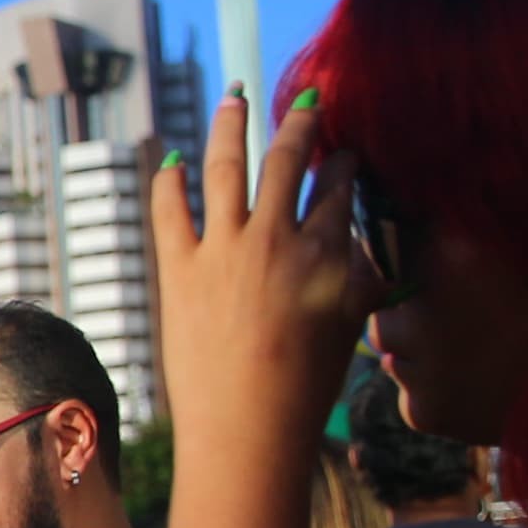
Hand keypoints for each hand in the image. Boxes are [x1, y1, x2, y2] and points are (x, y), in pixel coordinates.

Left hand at [148, 89, 371, 485]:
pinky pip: (170, 209)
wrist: (247, 429)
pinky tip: (173, 160)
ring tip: (233, 98)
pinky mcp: (179, 269)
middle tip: (304, 100)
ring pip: (226, 166)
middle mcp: (276, 241)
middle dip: (299, 124)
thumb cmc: (304, 388)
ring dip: (230, 126)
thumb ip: (356, 279)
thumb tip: (357, 246)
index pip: (337, 190)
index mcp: (325, 255)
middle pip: (288, 162)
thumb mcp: (348, 327)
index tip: (343, 150)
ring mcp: (224, 251)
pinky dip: (170, 179)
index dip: (341, 163)